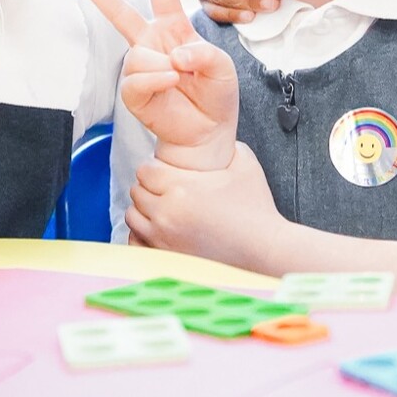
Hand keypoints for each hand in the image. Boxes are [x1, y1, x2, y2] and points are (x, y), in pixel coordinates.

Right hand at [71, 0, 238, 170]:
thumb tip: (174, 57)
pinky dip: (157, 80)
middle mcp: (153, 43)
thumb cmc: (216, 96)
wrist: (207, 133)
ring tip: (179, 80)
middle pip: (121, 12)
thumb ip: (203, 54)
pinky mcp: (134, 91)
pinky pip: (138, 77)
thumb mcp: (222, 68)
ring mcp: (141, 66)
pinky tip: (170, 86)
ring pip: (138, 54)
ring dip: (164, 67)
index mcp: (174, 29)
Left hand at [127, 143, 283, 267]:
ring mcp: (163, 239)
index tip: (166, 171)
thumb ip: (226, 145)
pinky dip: (143, 235)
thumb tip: (215, 137)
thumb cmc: (256, 211)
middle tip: (166, 189)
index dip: (155, 167)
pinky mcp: (165, 259)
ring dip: (144, 210)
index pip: (145, 170)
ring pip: (132, 217)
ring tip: (163, 209)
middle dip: (150, 187)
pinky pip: (136, 243)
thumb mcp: (245, 164)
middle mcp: (167, 214)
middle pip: (136, 192)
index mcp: (182, 187)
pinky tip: (161, 231)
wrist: (264, 251)